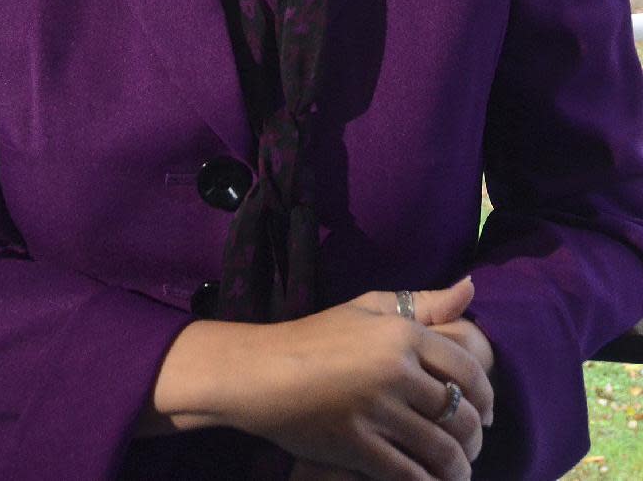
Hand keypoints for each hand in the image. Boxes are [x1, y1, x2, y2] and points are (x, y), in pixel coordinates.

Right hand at [227, 279, 493, 479]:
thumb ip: (424, 303)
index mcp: (403, 333)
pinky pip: (411, 474)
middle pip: (460, 413)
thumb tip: (470, 288)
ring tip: (457, 470)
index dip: (487, 396)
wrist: (264, 370)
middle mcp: (396, 370)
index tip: (487, 412)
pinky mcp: (358, 445)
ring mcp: (377, 410)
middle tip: (471, 446)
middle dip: (474, 437)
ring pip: (442, 449)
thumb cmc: (318, 335)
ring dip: (459, 467)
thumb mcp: (369, 307)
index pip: (468, 369)